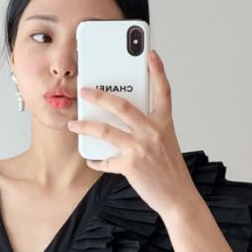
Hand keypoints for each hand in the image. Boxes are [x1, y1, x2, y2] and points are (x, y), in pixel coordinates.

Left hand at [78, 49, 191, 225]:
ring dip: (85, 126)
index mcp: (164, 123)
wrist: (178, 197)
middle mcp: (153, 132)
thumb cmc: (171, 170)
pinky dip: (96, 160)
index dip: (158, 71)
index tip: (151, 54)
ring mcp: (141, 148)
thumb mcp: (166, 142)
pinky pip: (105, 160)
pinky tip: (91, 159)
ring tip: (73, 124)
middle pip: (122, 106)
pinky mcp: (131, 166)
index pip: (163, 91)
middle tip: (85, 90)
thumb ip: (149, 128)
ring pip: (106, 131)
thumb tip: (124, 120)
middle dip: (99, 96)